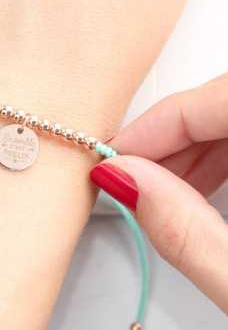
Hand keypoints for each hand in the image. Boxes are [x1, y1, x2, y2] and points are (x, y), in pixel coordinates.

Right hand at [92, 73, 227, 312]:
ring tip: (157, 191)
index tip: (111, 157)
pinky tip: (197, 190)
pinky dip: (220, 159)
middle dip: (169, 139)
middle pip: (224, 102)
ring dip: (192, 150)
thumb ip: (188, 233)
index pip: (220, 96)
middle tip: (127, 178)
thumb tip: (124, 180)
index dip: (156, 124)